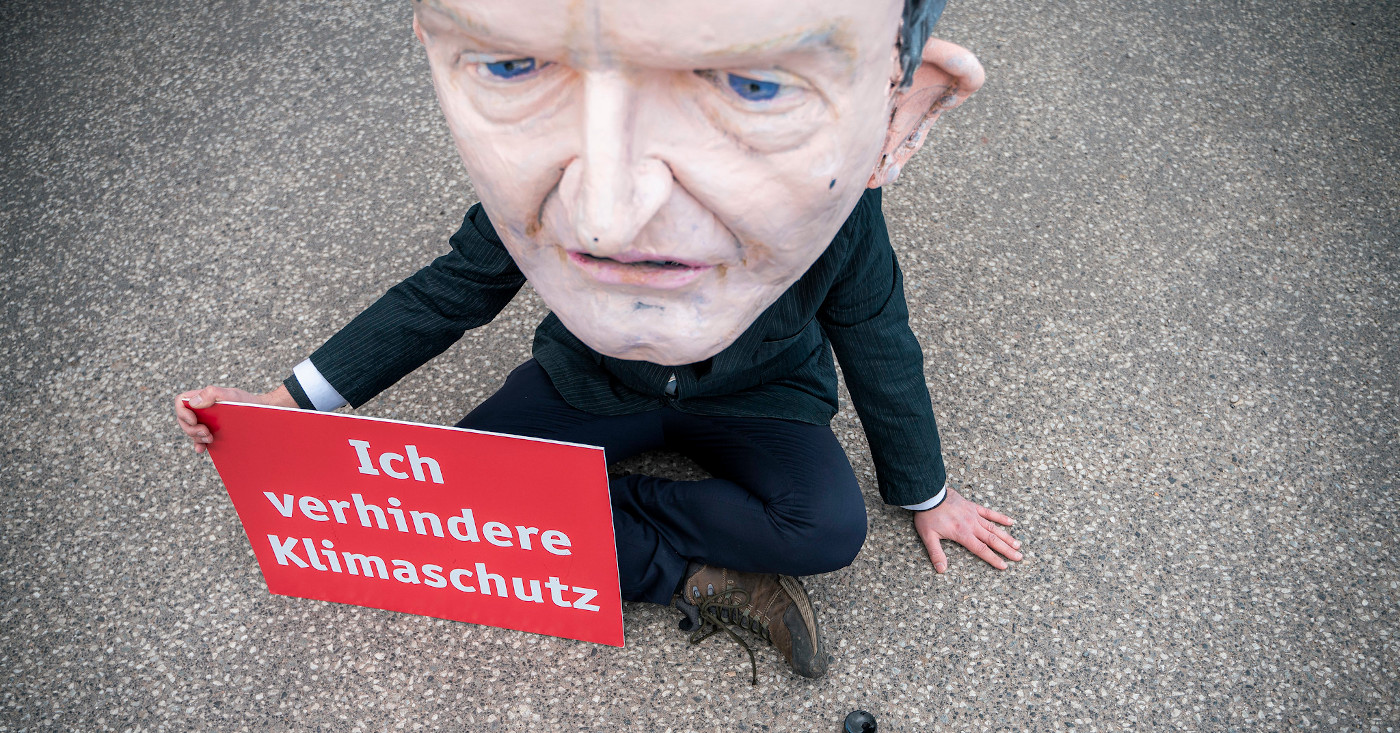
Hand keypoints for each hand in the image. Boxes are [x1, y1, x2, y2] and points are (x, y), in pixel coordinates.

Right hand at [174, 384, 296, 453]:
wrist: (262, 414)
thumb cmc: (246, 402)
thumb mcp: (232, 395)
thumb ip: (212, 393)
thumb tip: (193, 402)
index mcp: (202, 398)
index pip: (181, 402)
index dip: (182, 412)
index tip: (194, 420)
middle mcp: (201, 410)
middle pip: (183, 420)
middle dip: (191, 429)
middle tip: (206, 432)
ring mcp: (205, 421)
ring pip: (190, 431)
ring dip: (196, 437)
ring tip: (210, 438)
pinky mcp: (212, 432)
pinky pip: (199, 440)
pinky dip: (199, 445)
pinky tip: (203, 449)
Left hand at [913, 487, 1020, 572]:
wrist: (930, 495)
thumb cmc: (928, 516)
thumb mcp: (928, 537)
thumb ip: (936, 553)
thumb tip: (941, 570)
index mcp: (962, 534)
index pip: (982, 549)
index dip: (993, 559)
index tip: (1004, 566)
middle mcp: (972, 525)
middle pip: (993, 540)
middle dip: (1007, 550)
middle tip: (1019, 557)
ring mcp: (974, 515)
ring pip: (994, 528)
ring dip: (1007, 537)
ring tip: (1018, 545)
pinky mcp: (973, 506)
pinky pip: (989, 512)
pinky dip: (1000, 517)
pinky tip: (1011, 522)